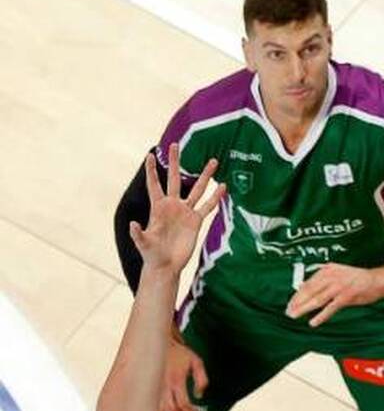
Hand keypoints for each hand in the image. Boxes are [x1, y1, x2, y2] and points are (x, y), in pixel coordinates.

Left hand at [129, 143, 225, 272]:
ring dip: (205, 176)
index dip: (152, 170)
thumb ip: (138, 234)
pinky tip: (223, 187)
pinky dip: (215, 197)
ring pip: (197, 189)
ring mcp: (185, 212)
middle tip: (176, 145)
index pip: (154, 184)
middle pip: (174, 179)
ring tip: (213, 161)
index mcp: (157, 207)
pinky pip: (208, 206)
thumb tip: (133, 224)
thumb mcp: (143, 244)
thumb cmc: (152, 254)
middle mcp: (172, 205)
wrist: (166, 265)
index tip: (151, 154)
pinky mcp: (196, 221)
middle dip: (175, 162)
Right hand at [160, 339, 208, 410]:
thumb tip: (199, 395)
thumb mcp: (197, 363)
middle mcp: (164, 385)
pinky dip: (162, 410)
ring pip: (160, 409)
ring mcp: (155, 387)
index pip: (184, 403)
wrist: (161, 343)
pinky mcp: (150, 387)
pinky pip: (154, 404)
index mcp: (177, 379)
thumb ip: (201, 380)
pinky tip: (169, 410)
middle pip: (171, 409)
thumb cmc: (180, 353)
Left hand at [285, 263, 383, 326]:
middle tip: (288, 311)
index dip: (297, 295)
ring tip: (295, 315)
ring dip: (304, 309)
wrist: (378, 280)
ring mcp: (339, 286)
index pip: (307, 283)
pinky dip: (321, 316)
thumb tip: (307, 289)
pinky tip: (313, 322)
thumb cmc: (358, 279)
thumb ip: (324, 281)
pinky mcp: (346, 296)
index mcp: (328, 270)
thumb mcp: (339, 274)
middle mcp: (331, 276)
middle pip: (309, 290)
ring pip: (317, 299)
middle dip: (297, 302)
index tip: (290, 303)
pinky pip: (330, 307)